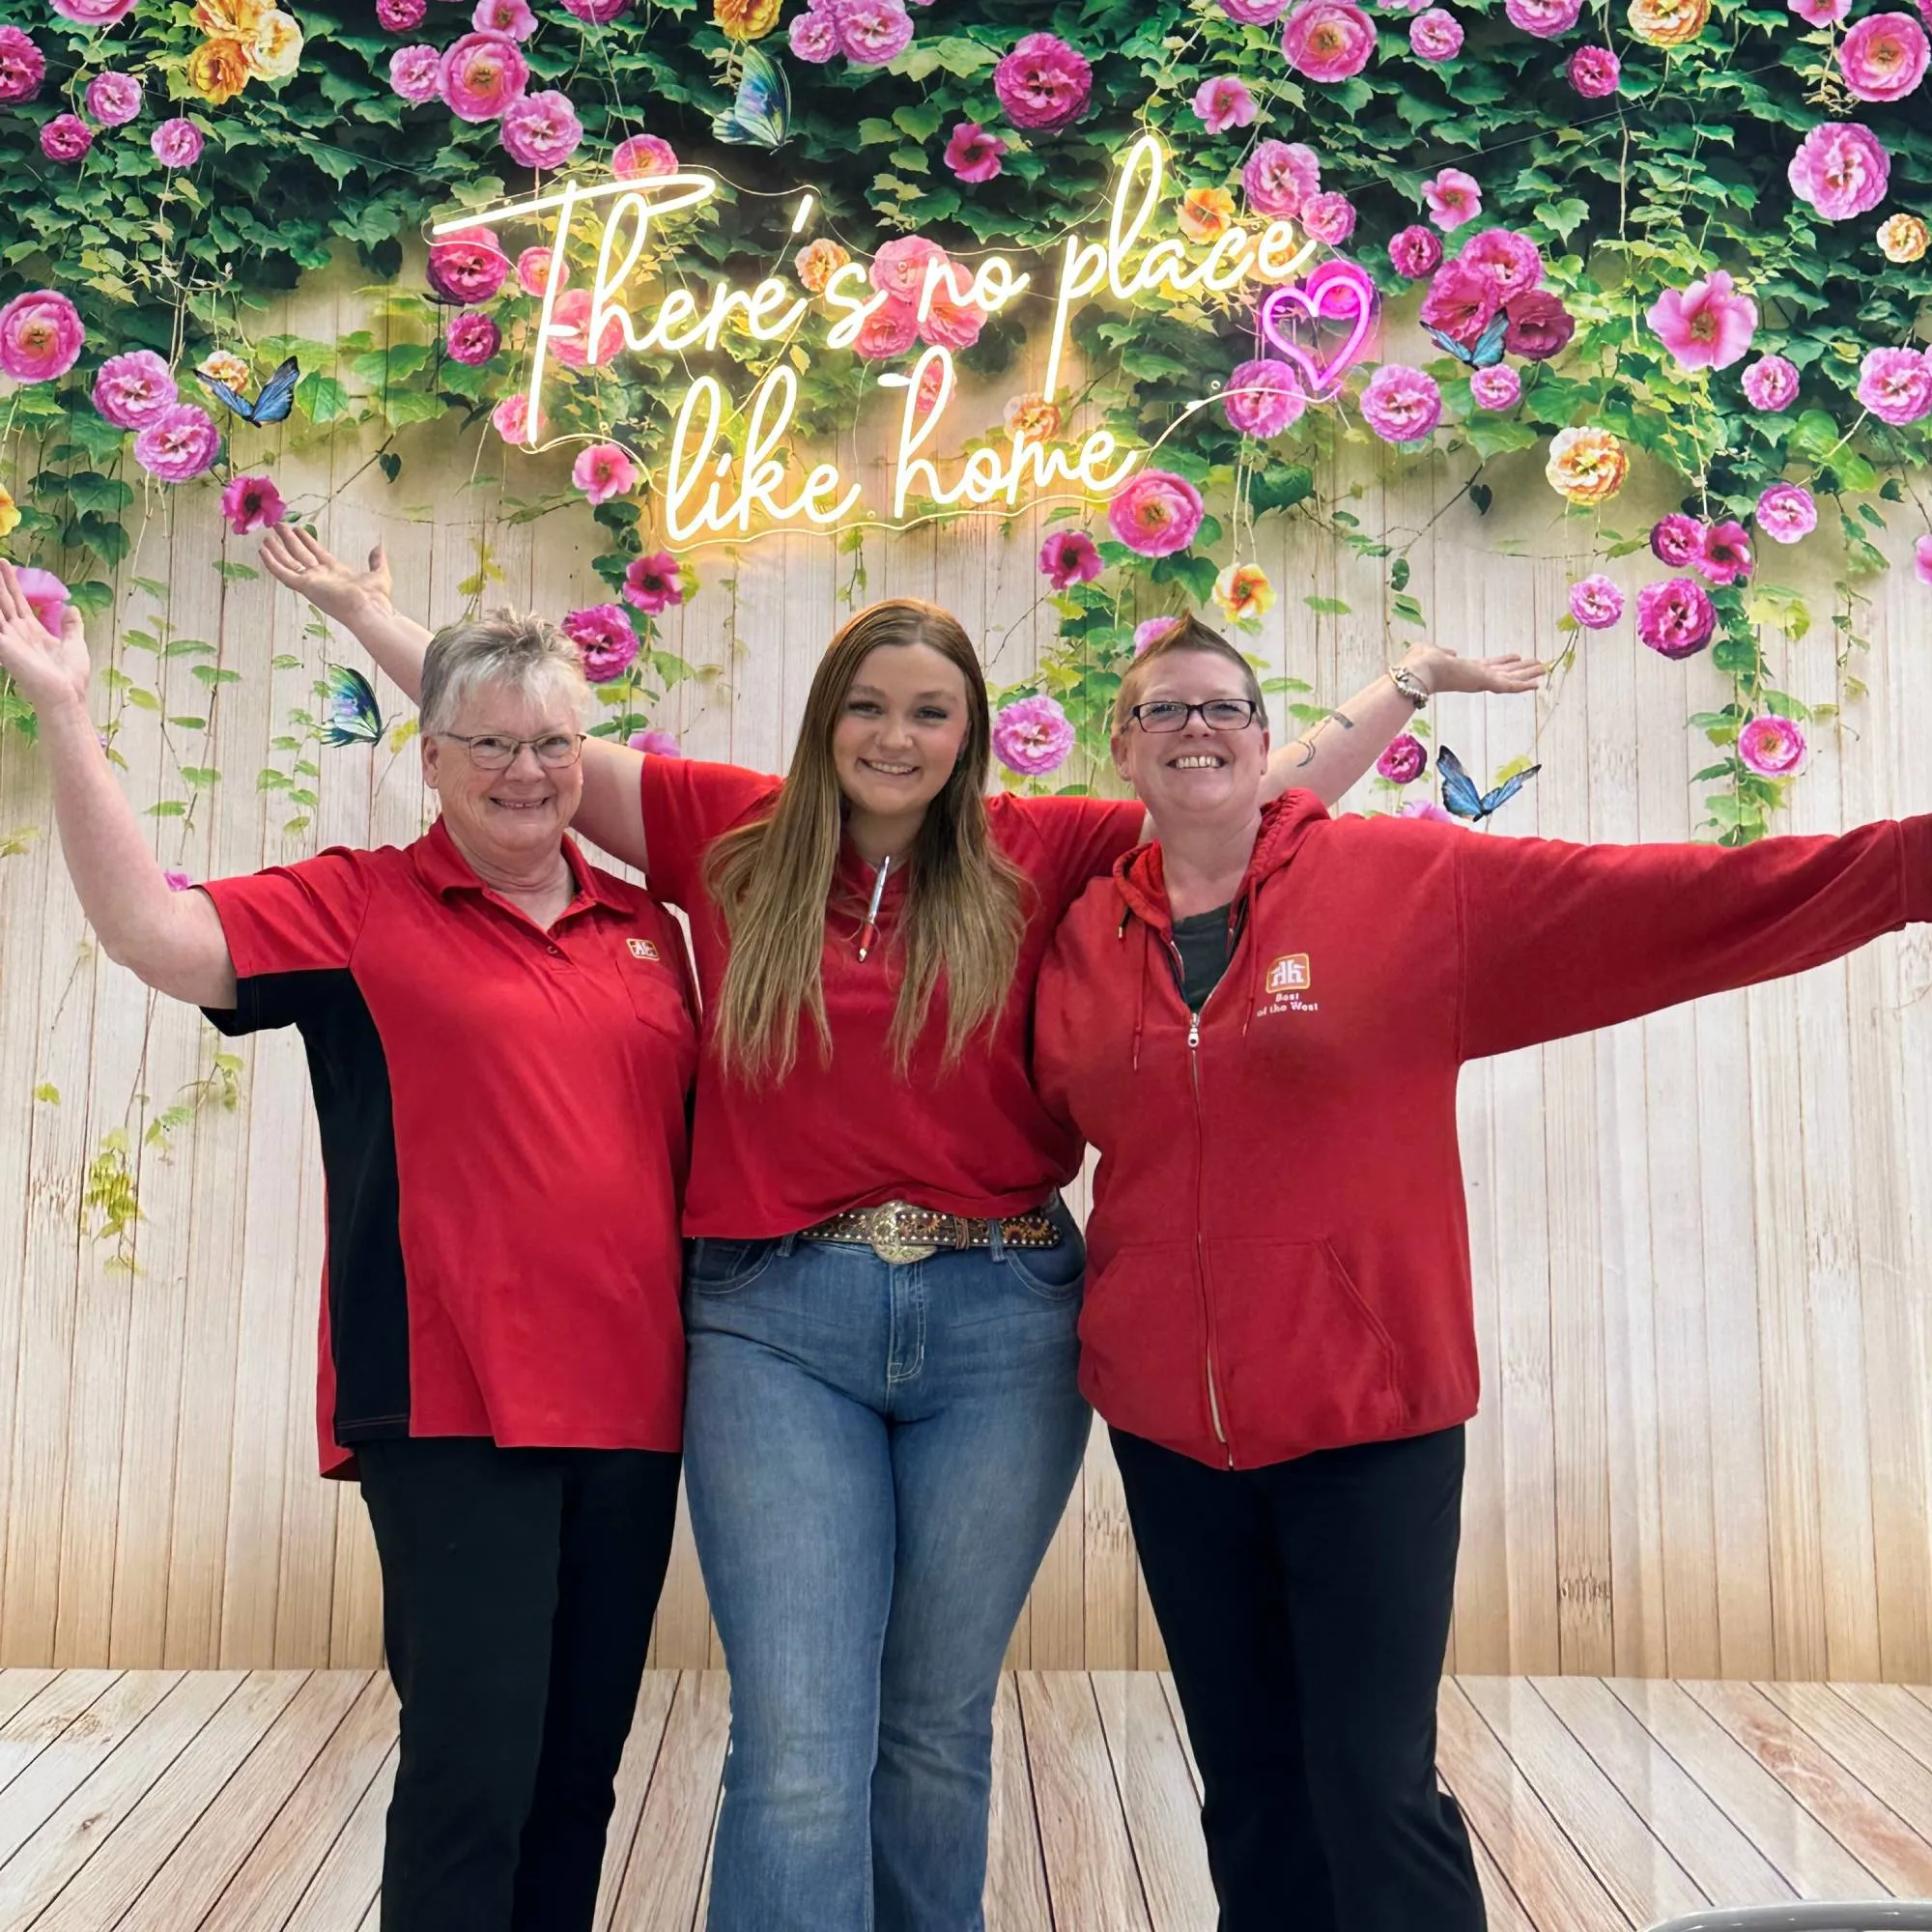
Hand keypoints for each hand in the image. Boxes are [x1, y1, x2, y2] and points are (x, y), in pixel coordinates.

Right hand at [0, 560, 91, 715]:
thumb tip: (73, 609)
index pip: (17, 601)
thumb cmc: (70, 677)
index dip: (11, 583)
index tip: (6, 564)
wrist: (66, 696)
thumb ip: (72, 627)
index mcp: (31, 631)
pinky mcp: (4, 646)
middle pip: (4, 600)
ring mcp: (9, 639)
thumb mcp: (75, 645)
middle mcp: (17, 632)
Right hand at [259, 524, 392, 623]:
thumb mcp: (380, 574)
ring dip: (277, 550)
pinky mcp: (304, 586)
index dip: (307, 541)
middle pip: (300, 555)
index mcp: (336, 574)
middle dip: (289, 540)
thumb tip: (378, 548)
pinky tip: (262, 551)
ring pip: (289, 563)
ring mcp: (311, 582)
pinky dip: (272, 563)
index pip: (316, 553)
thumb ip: (377, 561)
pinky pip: (283, 573)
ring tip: (266, 537)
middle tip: (278, 526)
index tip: (297, 529)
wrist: (370, 609)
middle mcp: (321, 577)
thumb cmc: (376, 597)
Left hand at [1401, 641, 1545, 697]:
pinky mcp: (1484, 683)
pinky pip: (1508, 686)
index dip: (1505, 662)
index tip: (1517, 657)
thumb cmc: (1420, 662)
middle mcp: (1476, 676)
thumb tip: (1450, 653)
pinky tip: (1537, 684)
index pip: (1490, 666)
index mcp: (1466, 669)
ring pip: (1511, 678)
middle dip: (1522, 669)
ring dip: (1528, 674)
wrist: (1418, 671)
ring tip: (1545, 669)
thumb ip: (1443, 653)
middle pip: (1506, 672)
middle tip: (1540, 665)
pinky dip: (1523, 686)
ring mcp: (1481, 681)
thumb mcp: (1433, 652)